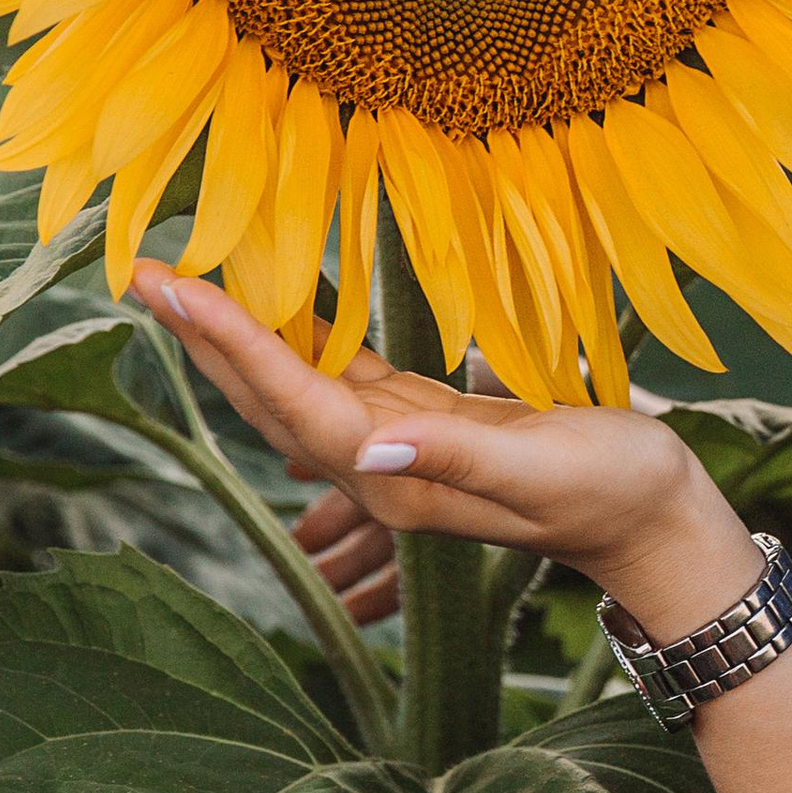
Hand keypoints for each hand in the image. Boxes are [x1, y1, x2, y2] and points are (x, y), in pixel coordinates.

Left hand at [132, 261, 756, 623]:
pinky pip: (340, 377)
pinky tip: (275, 306)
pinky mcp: (425, 424)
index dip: (232, 343)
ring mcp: (398, 447)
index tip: (174, 288)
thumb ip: (457, 461)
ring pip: (295, 386)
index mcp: (399, 477)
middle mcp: (381, 467)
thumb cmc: (612, 493)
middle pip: (269, 397)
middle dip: (202, 335)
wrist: (653, 523)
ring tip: (181, 281)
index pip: (295, 402)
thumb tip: (369, 451)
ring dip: (235, 336)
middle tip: (138, 269)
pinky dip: (297, 339)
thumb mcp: (545, 473)